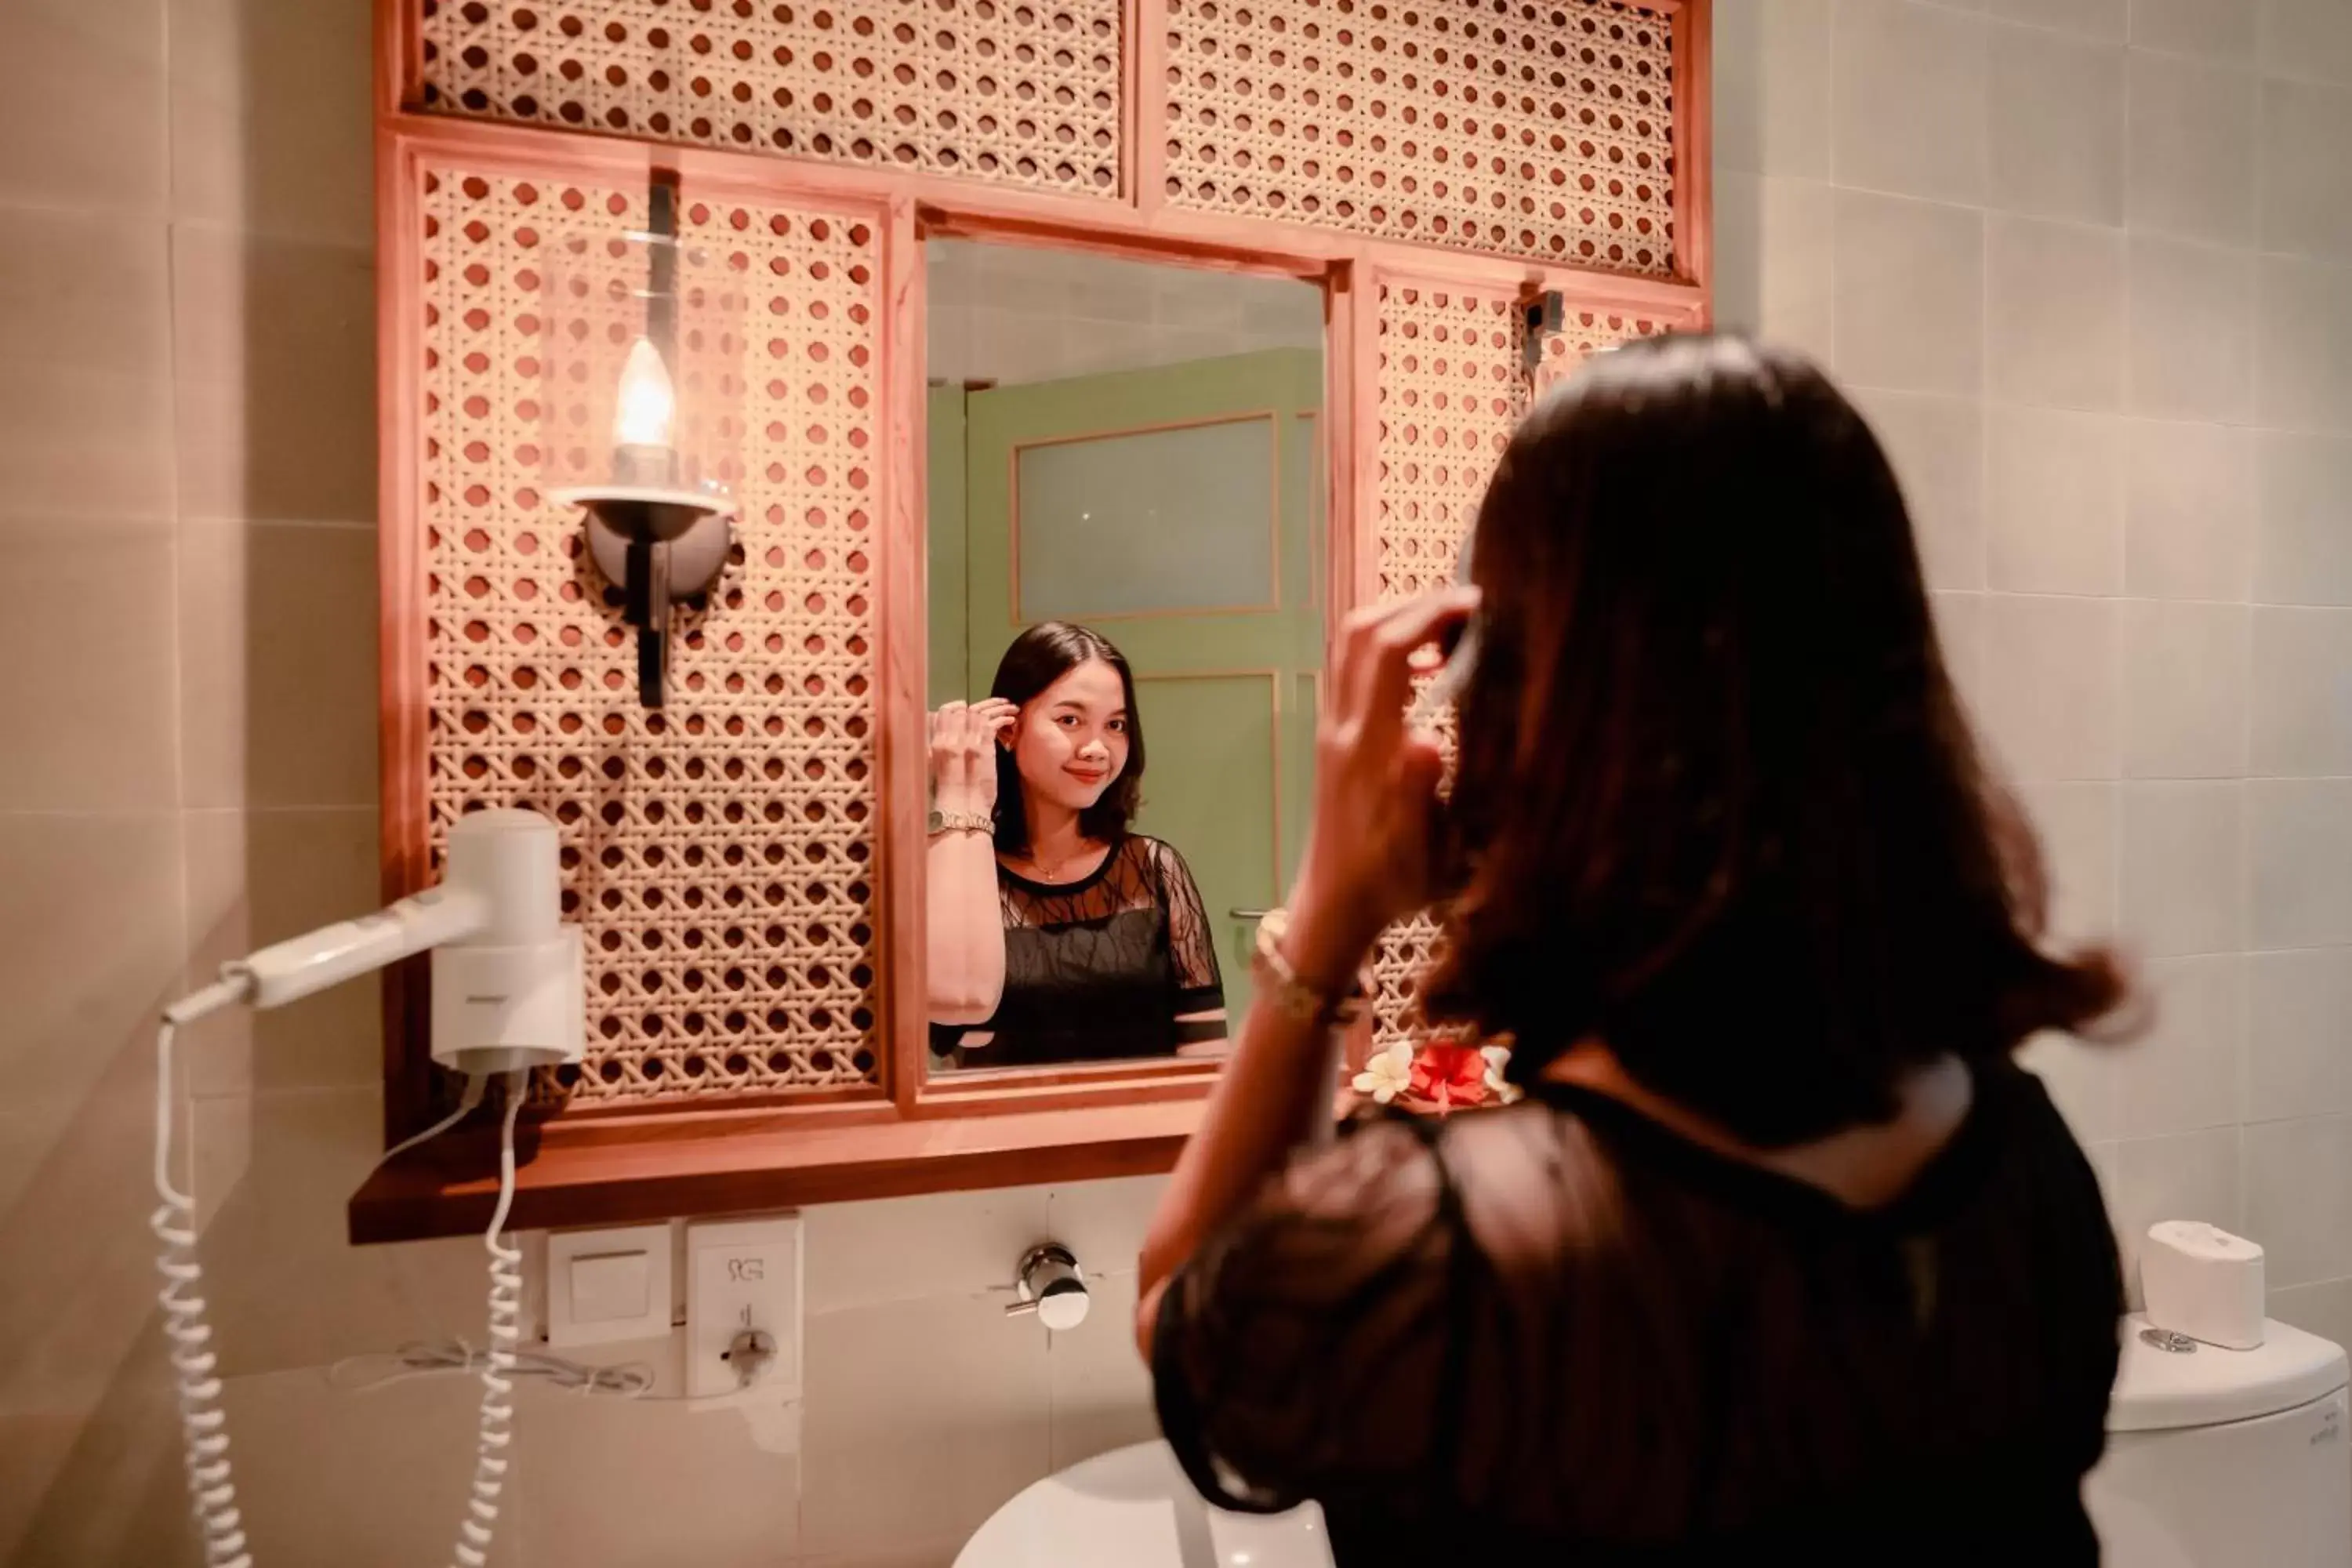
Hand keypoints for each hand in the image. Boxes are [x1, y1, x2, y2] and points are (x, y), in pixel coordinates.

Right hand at [928, 698, 1016, 812]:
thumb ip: (945, 749)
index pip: (945, 712)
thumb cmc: (951, 794)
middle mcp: (948, 738)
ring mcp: (965, 742)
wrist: (960, 811)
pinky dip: (1003, 718)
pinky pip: (993, 724)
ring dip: (999, 708)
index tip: (972, 707)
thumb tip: (953, 735)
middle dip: (986, 703)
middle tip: (1001, 702)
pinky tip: (1012, 720)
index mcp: (936, 742)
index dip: (960, 706)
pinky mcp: (982, 748)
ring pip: (981, 713)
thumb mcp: (941, 767)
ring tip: (1011, 708)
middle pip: (965, 709)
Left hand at [1283, 588, 1479, 989]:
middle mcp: (1343, 729)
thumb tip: (1426, 741)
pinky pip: (1352, 667)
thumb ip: (1420, 795)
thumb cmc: (1391, 884)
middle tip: (1469, 601)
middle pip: (1362, 632)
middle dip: (1414, 602)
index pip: (1389, 653)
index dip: (1430, 615)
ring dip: (1396, 617)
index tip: (1479, 602)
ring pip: (1350, 644)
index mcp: (1368, 750)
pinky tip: (1426, 663)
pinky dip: (1387, 644)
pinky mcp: (1335, 736)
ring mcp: (1333, 729)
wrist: (1335, 906)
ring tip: (1450, 621)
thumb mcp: (1423, 853)